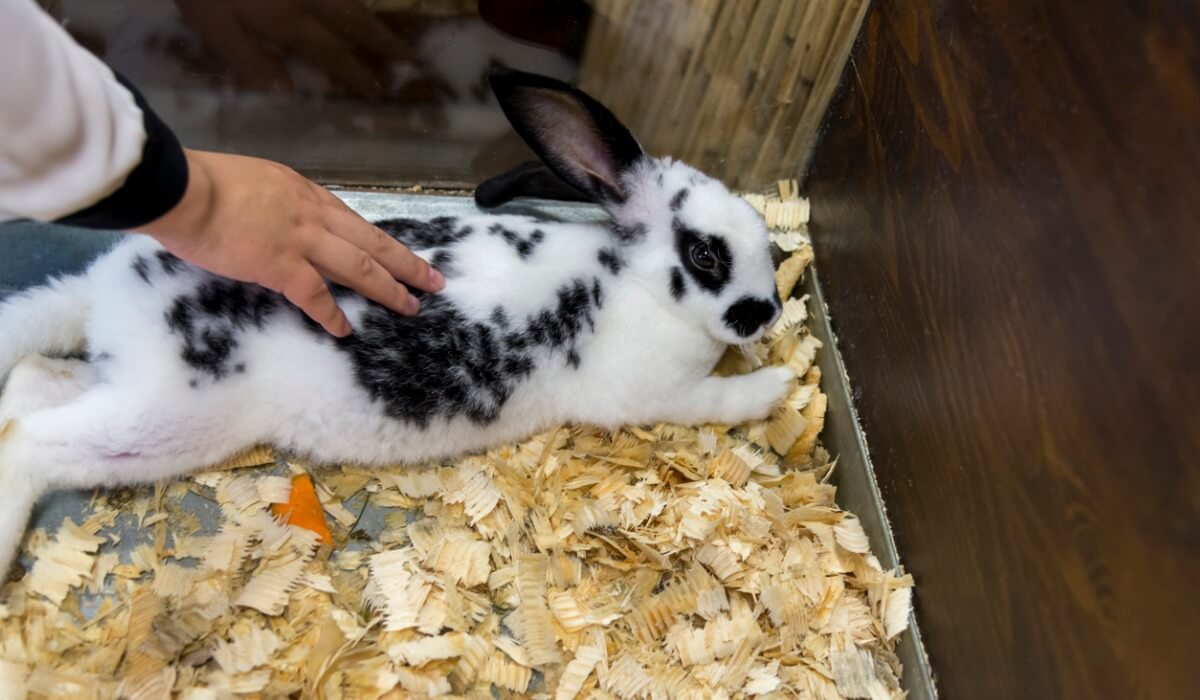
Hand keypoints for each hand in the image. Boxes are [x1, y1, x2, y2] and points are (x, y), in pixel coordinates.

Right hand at [137, 149, 443, 335]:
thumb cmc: (202, 183)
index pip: (351, 220)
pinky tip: (345, 329)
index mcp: (303, 192)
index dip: (377, 241)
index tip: (396, 253)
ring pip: (360, 267)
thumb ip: (268, 203)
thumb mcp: (249, 182)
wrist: (181, 188)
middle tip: (433, 280)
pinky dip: (332, 314)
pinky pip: (315, 295)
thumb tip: (269, 222)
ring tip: (411, 306)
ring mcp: (301, 239)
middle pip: (372, 242)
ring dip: (389, 289)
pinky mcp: (281, 265)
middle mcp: (312, 213)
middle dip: (406, 263)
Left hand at [175, 0, 409, 97]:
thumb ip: (248, 58)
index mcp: (287, 17)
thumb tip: (287, 90)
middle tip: (408, 56)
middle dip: (380, 39)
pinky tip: (357, 6)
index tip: (379, 89)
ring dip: (370, 15)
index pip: (330, 51)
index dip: (355, 71)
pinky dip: (353, 1)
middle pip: (352, 18)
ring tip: (386, 30)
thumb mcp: (211, 24)